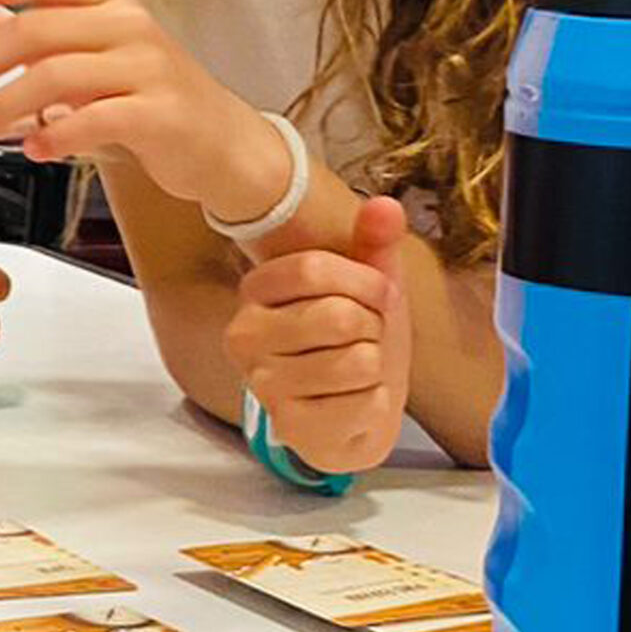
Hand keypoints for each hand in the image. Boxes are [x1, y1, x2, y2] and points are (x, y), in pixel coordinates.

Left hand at [0, 0, 290, 223]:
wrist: (222, 144)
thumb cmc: (147, 98)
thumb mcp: (83, 60)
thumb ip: (24, 37)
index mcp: (109, 2)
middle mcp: (129, 25)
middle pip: (38, 29)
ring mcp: (149, 67)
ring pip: (58, 76)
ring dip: (4, 105)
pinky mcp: (161, 114)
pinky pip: (95, 120)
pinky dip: (55, 136)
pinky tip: (33, 149)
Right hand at [223, 196, 411, 475]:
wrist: (353, 412)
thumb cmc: (353, 342)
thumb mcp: (366, 286)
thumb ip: (373, 243)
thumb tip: (385, 205)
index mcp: (256, 290)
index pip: (313, 267)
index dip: (366, 281)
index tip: (377, 295)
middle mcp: (245, 335)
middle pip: (339, 316)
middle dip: (374, 328)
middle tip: (365, 339)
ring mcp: (263, 383)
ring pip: (357, 361)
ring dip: (377, 367)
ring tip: (359, 371)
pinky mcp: (290, 425)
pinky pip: (364, 404)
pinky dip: (376, 403)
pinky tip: (355, 402)